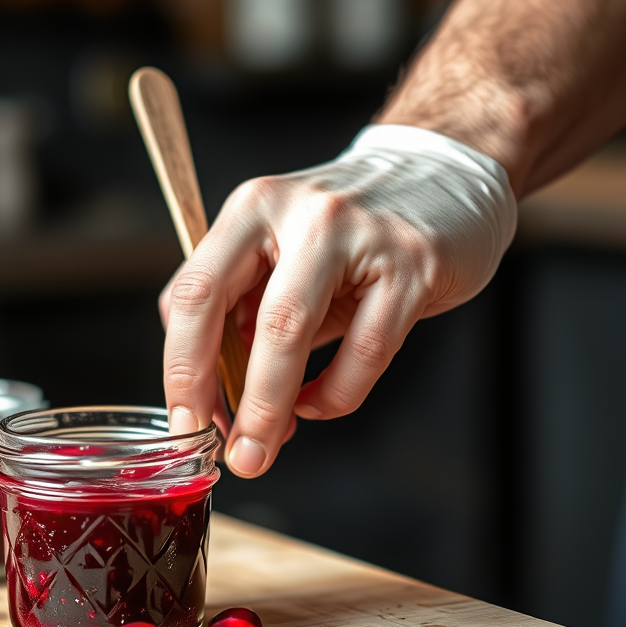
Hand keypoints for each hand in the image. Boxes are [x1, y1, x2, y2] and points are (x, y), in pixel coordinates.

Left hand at [160, 125, 516, 477]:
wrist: (445, 174)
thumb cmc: (353, 229)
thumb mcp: (283, 252)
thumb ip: (243, 307)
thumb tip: (208, 387)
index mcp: (252, 209)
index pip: (193, 292)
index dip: (180, 367)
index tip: (184, 420)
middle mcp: (297, 212)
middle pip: (233, 312)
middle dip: (220, 397)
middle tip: (225, 452)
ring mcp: (357, 234)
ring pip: (291, 333)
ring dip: (271, 407)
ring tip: (263, 447)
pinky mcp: (412, 264)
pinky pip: (365, 351)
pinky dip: (336, 393)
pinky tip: (321, 403)